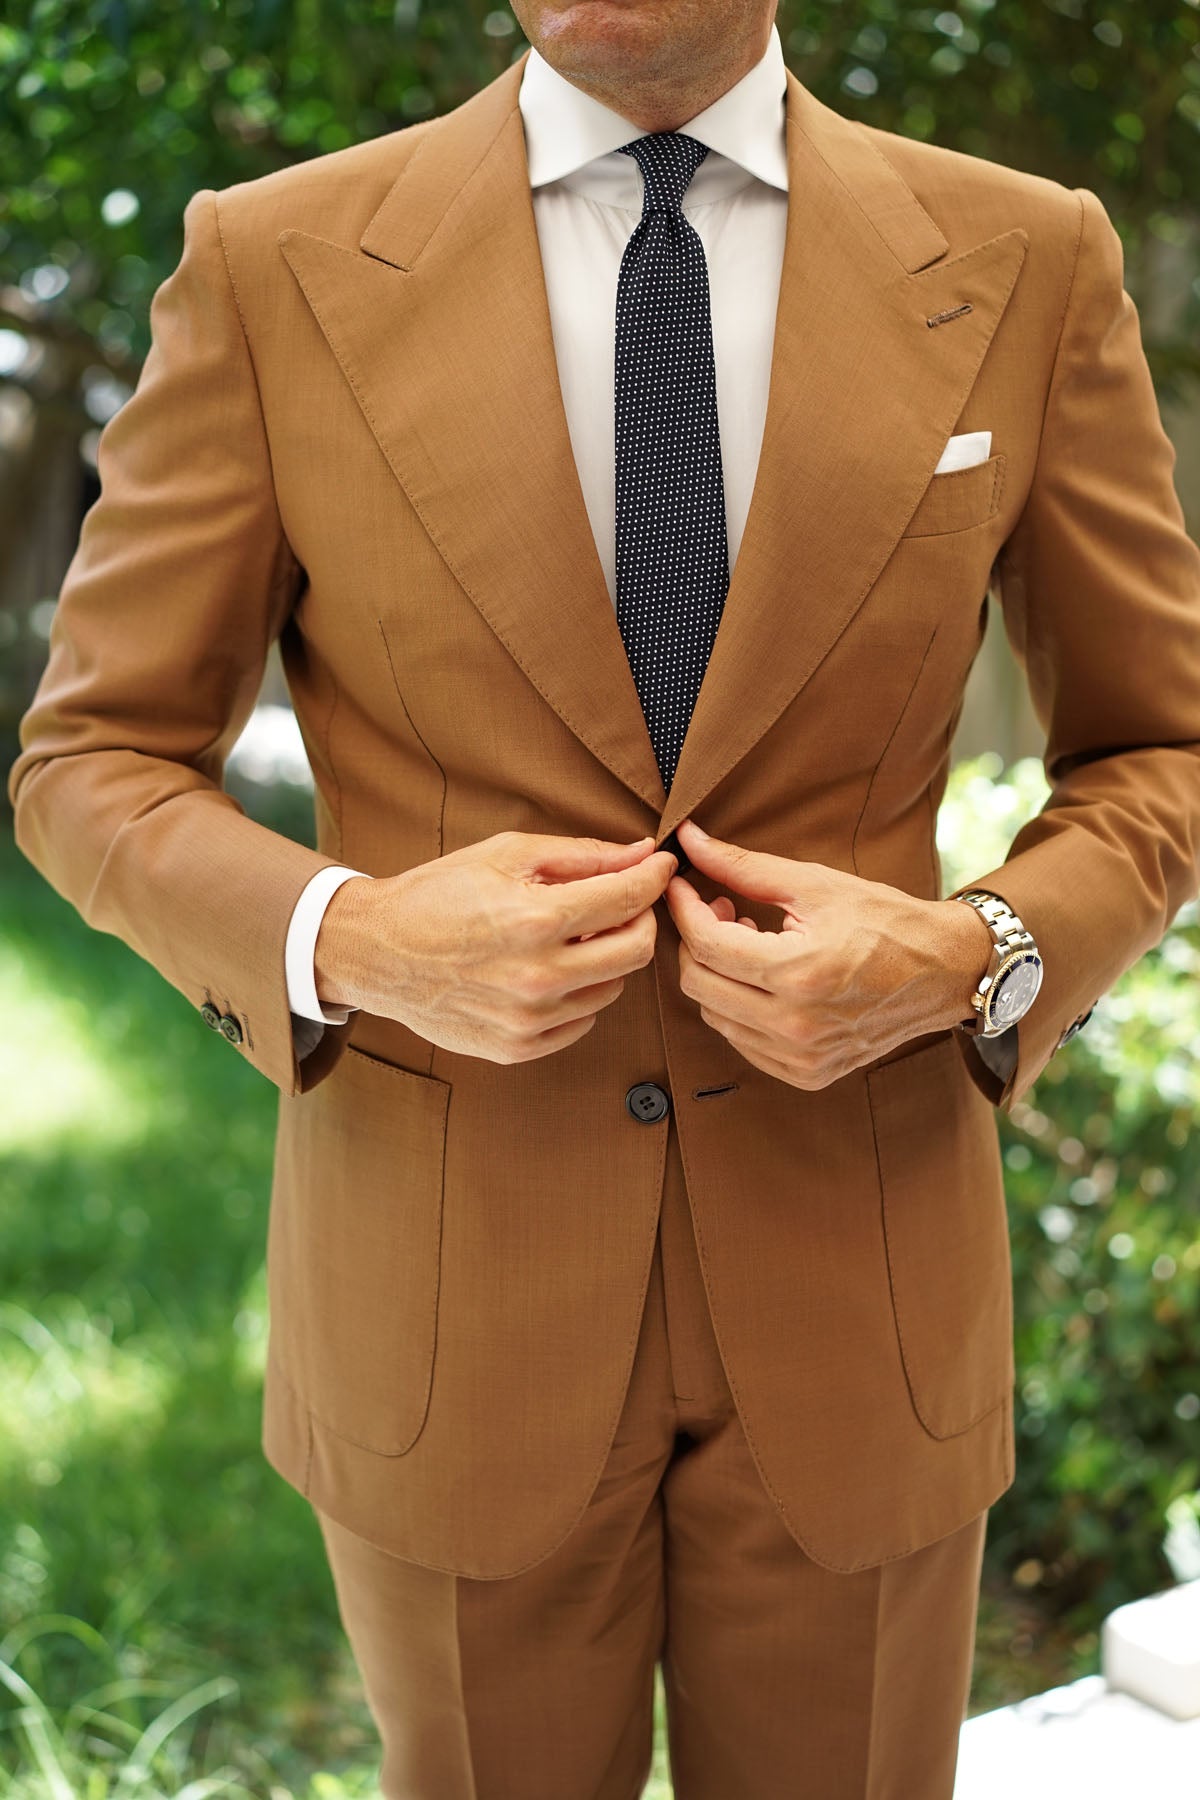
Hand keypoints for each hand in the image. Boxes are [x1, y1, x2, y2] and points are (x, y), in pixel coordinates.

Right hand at [313, 831, 676, 1063]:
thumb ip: (583, 855)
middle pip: (636, 952)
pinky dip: (577, 993)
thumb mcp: (506, 855)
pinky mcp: (517, 1048)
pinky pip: (581, 1022)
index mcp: (535, 920)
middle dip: (640, 920)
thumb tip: (643, 853)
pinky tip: (547, 970)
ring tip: (568, 936)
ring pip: (611, 988)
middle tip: (622, 903)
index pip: (629, 900)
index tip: (661, 867)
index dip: (654, 877)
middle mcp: (537, 977)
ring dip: (605, 958)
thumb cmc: (439, 894)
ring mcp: (528, 1019)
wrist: (376, 952)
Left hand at [663, 818, 992, 1089]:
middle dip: (696, 940)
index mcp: (799, 973)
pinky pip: (741, 1042)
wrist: (944, 973)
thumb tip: (689, 839)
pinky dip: (738, 1007)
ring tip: (748, 941)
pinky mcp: (807, 1074)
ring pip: (714, 1015)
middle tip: (721, 910)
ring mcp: (801, 1057)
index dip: (682, 908)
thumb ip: (743, 866)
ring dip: (716, 974)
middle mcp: (796, 1025)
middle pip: (698, 984)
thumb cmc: (884, 921)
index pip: (706, 944)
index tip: (682, 885)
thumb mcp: (815, 884)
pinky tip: (763, 978)